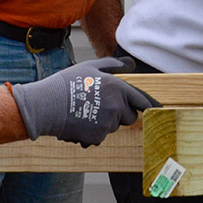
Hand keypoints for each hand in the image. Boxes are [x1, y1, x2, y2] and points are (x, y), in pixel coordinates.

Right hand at [11, 57, 159, 146]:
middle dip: (121, 113)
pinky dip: (94, 133)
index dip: (148, 105)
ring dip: (105, 122)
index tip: (156, 109)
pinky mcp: (97, 137)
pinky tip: (81, 123)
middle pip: (129, 116)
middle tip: (102, 106)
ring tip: (86, 112)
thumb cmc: (67, 83)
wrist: (46, 106)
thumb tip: (130, 65)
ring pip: (114, 126)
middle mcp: (116, 106)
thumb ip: (112, 65)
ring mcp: (107, 124)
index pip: (141, 100)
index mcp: (117, 88)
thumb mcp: (90, 67)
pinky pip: (101, 137)